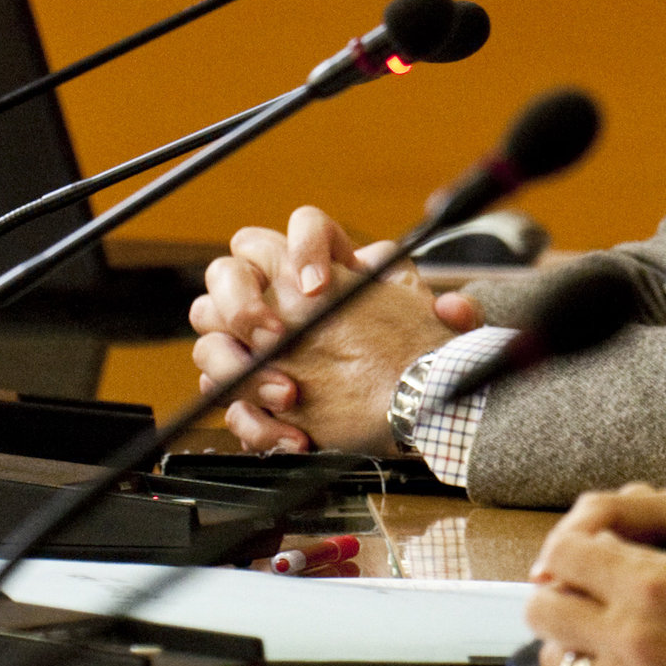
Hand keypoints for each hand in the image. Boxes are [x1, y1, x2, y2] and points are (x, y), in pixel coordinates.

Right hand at [187, 205, 473, 453]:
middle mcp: (279, 298)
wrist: (405, 405)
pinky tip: (294, 438)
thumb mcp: (437, 333)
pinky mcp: (251, 395)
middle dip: (241, 300)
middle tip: (272, 334)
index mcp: (326, 267)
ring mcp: (254, 347)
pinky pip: (229, 405)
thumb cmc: (413, 353)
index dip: (303, 247)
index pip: (304, 227)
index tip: (319, 286)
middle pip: (226, 272)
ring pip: (209, 340)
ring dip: (240, 369)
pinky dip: (257, 425)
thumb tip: (455, 309)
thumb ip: (452, 315)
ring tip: (289, 395)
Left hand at [525, 488, 665, 665]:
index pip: (565, 550)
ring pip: (555, 658)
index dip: (574, 538)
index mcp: (652, 585)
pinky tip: (632, 660)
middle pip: (541, 604)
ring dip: (570, 639)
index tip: (599, 539)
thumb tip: (606, 553)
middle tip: (589, 584)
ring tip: (604, 629)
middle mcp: (629, 635)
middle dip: (559, 590)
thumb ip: (650, 564)